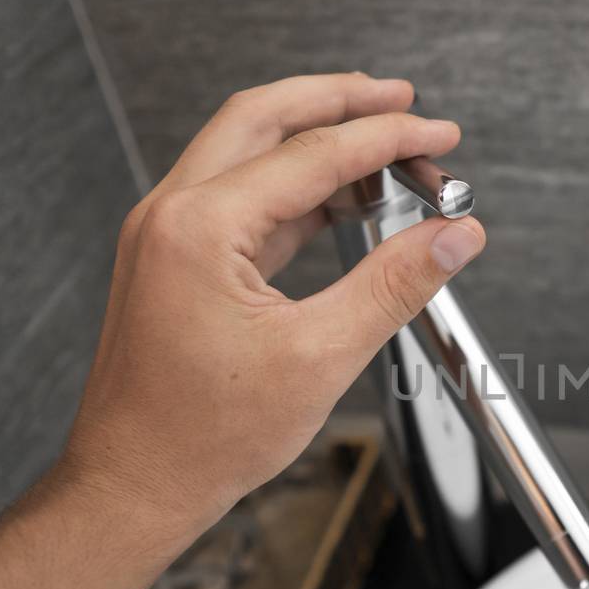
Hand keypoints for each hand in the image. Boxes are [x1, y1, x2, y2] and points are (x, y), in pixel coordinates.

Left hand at [57, 73, 484, 549]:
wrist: (135, 487)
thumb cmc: (201, 437)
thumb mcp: (320, 357)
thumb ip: (395, 285)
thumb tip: (453, 237)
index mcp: (198, 228)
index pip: (313, 154)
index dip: (388, 138)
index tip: (438, 133)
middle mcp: (171, 216)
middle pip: (265, 118)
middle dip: (340, 101)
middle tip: (403, 102)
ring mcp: (166, 236)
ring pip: (249, 152)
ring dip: (318, 142)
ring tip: (387, 155)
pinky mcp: (174, 262)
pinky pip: (242, 199)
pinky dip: (297, 189)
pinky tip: (345, 203)